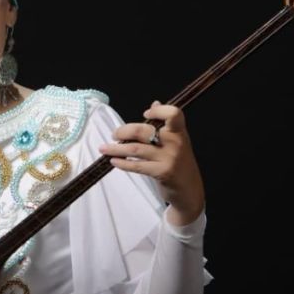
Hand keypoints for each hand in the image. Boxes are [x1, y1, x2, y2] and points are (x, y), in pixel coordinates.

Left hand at [98, 100, 205, 225]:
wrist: (189, 190)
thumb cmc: (179, 162)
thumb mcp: (177, 141)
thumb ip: (166, 124)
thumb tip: (155, 103)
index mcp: (179, 131)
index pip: (173, 114)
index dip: (158, 111)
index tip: (145, 113)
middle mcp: (175, 143)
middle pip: (144, 131)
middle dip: (124, 131)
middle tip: (114, 134)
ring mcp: (169, 158)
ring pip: (136, 149)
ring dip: (116, 148)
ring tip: (104, 148)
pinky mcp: (162, 172)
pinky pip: (137, 166)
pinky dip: (122, 163)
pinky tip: (114, 161)